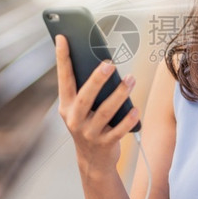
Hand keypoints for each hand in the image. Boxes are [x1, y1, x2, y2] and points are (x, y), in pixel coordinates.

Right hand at [55, 34, 139, 175]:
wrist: (93, 161)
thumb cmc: (88, 125)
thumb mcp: (80, 109)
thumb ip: (86, 89)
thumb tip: (101, 61)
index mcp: (66, 105)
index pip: (63, 78)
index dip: (62, 58)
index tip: (62, 38)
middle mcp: (74, 119)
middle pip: (85, 96)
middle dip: (97, 79)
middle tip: (109, 63)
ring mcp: (89, 133)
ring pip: (105, 112)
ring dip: (119, 94)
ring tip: (130, 79)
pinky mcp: (105, 143)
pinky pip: (118, 130)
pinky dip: (128, 119)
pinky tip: (136, 108)